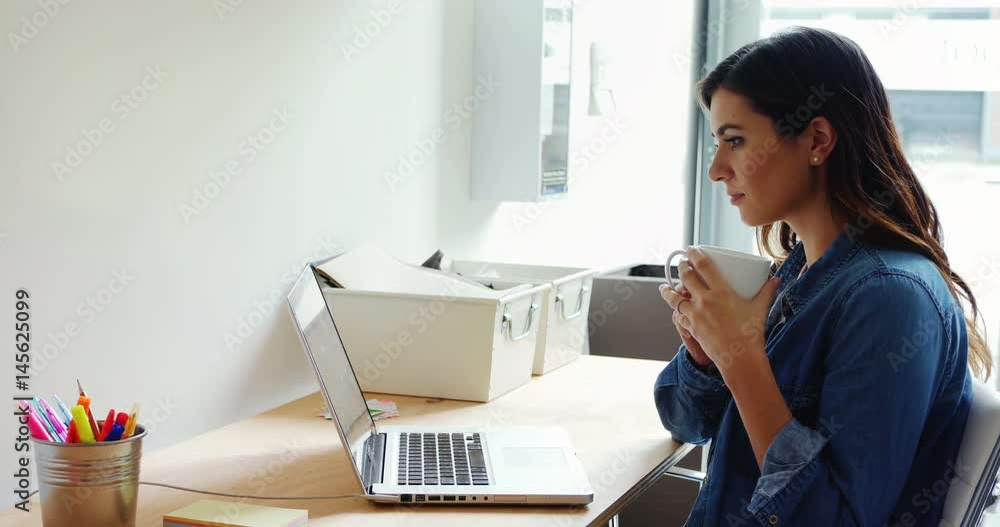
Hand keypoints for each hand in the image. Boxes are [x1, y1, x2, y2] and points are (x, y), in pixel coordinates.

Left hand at [659, 248, 780, 370]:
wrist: (739, 358)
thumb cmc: (751, 334)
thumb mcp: (760, 309)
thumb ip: (767, 292)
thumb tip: (775, 280)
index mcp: (721, 292)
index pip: (703, 266)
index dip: (694, 255)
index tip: (691, 249)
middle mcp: (705, 300)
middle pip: (686, 277)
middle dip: (682, 267)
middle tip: (682, 263)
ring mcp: (695, 314)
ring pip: (675, 298)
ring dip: (669, 290)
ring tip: (665, 286)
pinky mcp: (691, 328)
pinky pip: (678, 316)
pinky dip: (675, 312)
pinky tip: (675, 310)